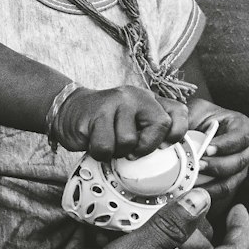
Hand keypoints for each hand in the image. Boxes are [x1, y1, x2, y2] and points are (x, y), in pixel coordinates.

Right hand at [54, 85, 187, 159]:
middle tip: (130, 149)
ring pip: (129, 141)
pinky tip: (94, 142)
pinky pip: (106, 146)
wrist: (70, 111)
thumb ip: (154, 131)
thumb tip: (172, 153)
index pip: (178, 112)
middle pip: (160, 126)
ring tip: (109, 142)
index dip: (177, 133)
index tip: (163, 146)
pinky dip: (100, 153)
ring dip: (117, 151)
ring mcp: (115, 102)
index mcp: (149, 99)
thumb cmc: (106, 123)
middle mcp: (135, 96)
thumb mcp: (134, 122)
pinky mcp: (96, 113)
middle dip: (145, 147)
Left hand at [192, 101, 248, 202]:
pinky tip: (192, 192)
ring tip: (193, 182)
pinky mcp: (230, 182)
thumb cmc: (199, 117)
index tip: (207, 149)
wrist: (200, 128)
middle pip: (238, 162)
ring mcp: (240, 169)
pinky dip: (208, 193)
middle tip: (197, 166)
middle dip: (216, 166)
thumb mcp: (196, 110)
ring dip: (212, 184)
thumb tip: (177, 134)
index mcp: (243, 128)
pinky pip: (222, 192)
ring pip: (232, 181)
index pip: (239, 138)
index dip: (224, 145)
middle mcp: (246, 150)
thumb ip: (191, 120)